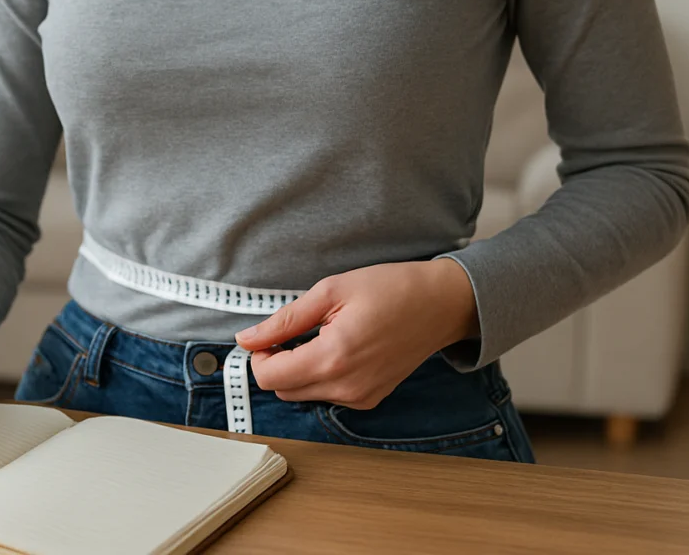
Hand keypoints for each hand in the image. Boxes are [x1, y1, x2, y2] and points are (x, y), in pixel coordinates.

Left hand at [235, 259, 478, 409]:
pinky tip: (337, 349)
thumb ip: (285, 320)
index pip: (270, 377)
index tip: (267, 335)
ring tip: (318, 337)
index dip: (259, 356)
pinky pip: (328, 395)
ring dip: (298, 370)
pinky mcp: (369, 400)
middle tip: (290, 332)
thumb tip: (247, 338)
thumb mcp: (331, 292)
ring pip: (303, 395)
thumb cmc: (391, 289)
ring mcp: (360, 398)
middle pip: (283, 389)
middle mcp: (346, 388)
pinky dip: (320, 376)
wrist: (441, 304)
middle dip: (276, 363)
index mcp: (333, 358)